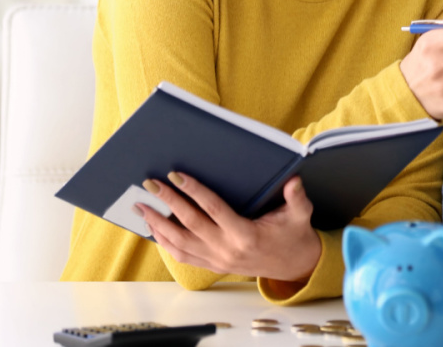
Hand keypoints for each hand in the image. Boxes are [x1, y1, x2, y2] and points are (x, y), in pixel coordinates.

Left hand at [137, 173, 320, 283]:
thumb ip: (297, 198)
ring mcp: (217, 260)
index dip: (194, 191)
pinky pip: (183, 256)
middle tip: (150, 185)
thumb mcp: (300, 215)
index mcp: (245, 235)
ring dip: (158, 225)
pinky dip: (165, 243)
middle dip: (168, 202)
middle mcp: (227, 249)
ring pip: (180, 243)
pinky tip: (154, 229)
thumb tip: (294, 181)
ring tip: (142, 207)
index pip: (213, 209)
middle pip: (190, 224)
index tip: (176, 176)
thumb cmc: (294, 236)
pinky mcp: (213, 265)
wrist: (294, 265)